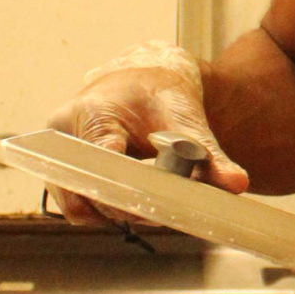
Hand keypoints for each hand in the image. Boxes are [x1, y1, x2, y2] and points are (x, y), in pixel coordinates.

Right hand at [45, 40, 248, 224]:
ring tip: (154, 203)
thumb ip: (209, 155)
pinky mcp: (61, 171)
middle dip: (126, 208)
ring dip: (118, 212)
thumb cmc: (158, 95)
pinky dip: (110, 208)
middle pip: (86, 192)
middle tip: (163, 211)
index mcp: (93, 112)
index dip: (125, 191)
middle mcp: (65, 132)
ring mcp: (58, 154)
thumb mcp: (186, 119)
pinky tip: (138, 201)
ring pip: (80, 205)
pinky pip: (80, 204)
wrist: (141, 81)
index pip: (100, 163)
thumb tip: (235, 183)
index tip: (152, 205)